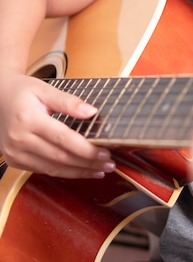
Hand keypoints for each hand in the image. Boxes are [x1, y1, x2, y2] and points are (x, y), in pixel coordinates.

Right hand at [0, 73, 114, 177]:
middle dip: (87, 163)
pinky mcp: (14, 161)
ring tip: (99, 170)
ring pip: (52, 169)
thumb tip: (91, 111)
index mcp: (28, 119)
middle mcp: (19, 139)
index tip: (105, 152)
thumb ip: (68, 101)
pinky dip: (64, 172)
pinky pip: (43, 170)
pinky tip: (80, 170)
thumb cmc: (21, 91)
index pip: (62, 138)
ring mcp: (15, 153)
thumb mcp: (44, 89)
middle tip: (109, 163)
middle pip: (59, 157)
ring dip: (78, 172)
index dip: (86, 149)